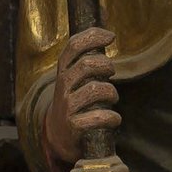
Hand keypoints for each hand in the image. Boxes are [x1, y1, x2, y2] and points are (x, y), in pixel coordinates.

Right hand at [43, 26, 119, 165]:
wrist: (58, 136)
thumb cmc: (75, 102)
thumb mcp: (75, 80)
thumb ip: (87, 62)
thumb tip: (107, 35)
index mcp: (64, 72)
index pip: (73, 46)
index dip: (92, 37)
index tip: (111, 36)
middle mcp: (63, 86)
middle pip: (86, 65)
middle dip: (106, 66)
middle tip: (111, 73)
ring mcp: (67, 106)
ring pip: (96, 89)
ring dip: (112, 93)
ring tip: (112, 99)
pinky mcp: (74, 125)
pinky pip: (99, 117)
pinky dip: (112, 118)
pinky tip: (113, 119)